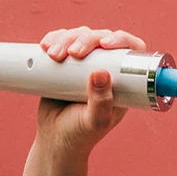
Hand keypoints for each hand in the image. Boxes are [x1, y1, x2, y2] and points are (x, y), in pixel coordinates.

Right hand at [33, 27, 146, 157]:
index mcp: (122, 83)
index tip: (106, 43)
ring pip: (80, 36)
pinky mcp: (65, 62)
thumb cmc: (80, 135)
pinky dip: (54, 39)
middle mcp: (105, 69)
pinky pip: (62, 41)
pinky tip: (46, 46)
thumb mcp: (95, 122)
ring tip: (53, 55)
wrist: (55, 139)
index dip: (122, 40)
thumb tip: (102, 72)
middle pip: (101, 38)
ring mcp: (84, 64)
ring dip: (66, 38)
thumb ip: (101, 103)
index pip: (130, 52)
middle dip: (86, 39)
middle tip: (73, 53)